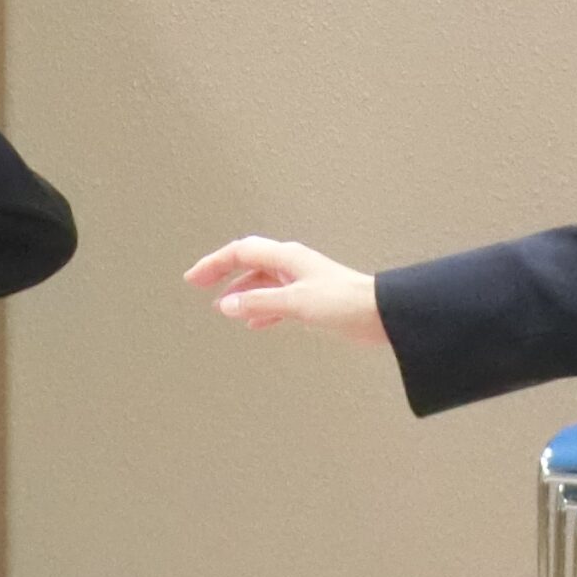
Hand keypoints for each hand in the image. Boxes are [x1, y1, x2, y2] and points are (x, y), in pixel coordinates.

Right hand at [184, 235, 388, 346]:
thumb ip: (259, 303)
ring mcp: (302, 280)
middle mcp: (292, 264)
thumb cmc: (344, 302)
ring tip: (224, 308)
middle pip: (249, 262)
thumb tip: (225, 305)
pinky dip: (261, 308)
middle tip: (200, 285)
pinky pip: (277, 298)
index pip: (240, 253)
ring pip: (262, 282)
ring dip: (241, 293)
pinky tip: (254, 323)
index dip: (214, 263)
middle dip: (223, 273)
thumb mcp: (295, 302)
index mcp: (286, 258)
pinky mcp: (312, 298)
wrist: (382, 314)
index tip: (193, 278)